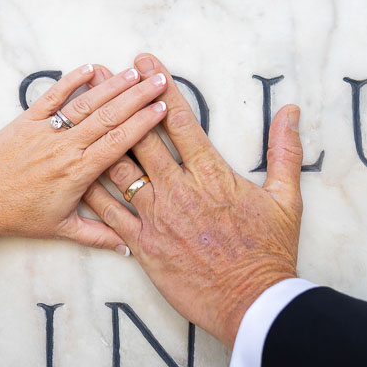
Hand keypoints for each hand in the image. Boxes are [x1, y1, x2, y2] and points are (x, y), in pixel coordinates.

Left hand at [0, 63, 167, 251]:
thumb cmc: (17, 217)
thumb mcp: (61, 229)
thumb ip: (98, 236)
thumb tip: (129, 248)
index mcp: (78, 173)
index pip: (119, 141)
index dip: (143, 123)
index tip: (163, 108)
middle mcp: (64, 148)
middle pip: (109, 116)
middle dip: (137, 96)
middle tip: (160, 80)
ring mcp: (45, 131)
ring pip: (85, 103)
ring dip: (112, 85)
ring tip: (135, 71)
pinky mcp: (25, 120)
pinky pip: (52, 96)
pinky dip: (70, 80)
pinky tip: (90, 67)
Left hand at [83, 53, 303, 347]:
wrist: (252, 303)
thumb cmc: (270, 253)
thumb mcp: (287, 198)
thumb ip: (285, 150)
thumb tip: (291, 110)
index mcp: (211, 174)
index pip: (181, 121)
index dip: (161, 88)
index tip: (147, 62)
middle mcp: (179, 189)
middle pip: (141, 136)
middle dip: (121, 101)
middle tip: (105, 72)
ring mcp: (157, 217)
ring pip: (119, 168)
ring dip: (99, 135)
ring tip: (84, 109)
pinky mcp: (143, 245)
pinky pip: (108, 213)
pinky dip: (91, 189)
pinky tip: (75, 169)